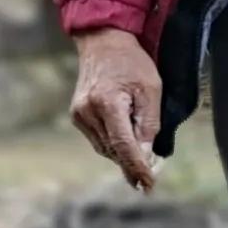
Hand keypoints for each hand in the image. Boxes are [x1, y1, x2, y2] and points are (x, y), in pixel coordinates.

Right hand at [68, 27, 163, 191]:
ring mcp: (79, 115)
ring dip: (122, 154)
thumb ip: (149, 123)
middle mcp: (88, 112)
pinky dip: (113, 144)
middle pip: (114, 150)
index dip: (137, 168)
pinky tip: (125, 140)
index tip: (148, 186)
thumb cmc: (131, 62)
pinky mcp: (76, 115)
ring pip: (105, 148)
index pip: (124, 146)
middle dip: (132, 164)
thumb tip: (147, 154)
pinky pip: (98, 139)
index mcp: (108, 103)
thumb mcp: (151, 88)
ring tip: (140, 157)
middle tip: (149, 178)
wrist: (103, 41)